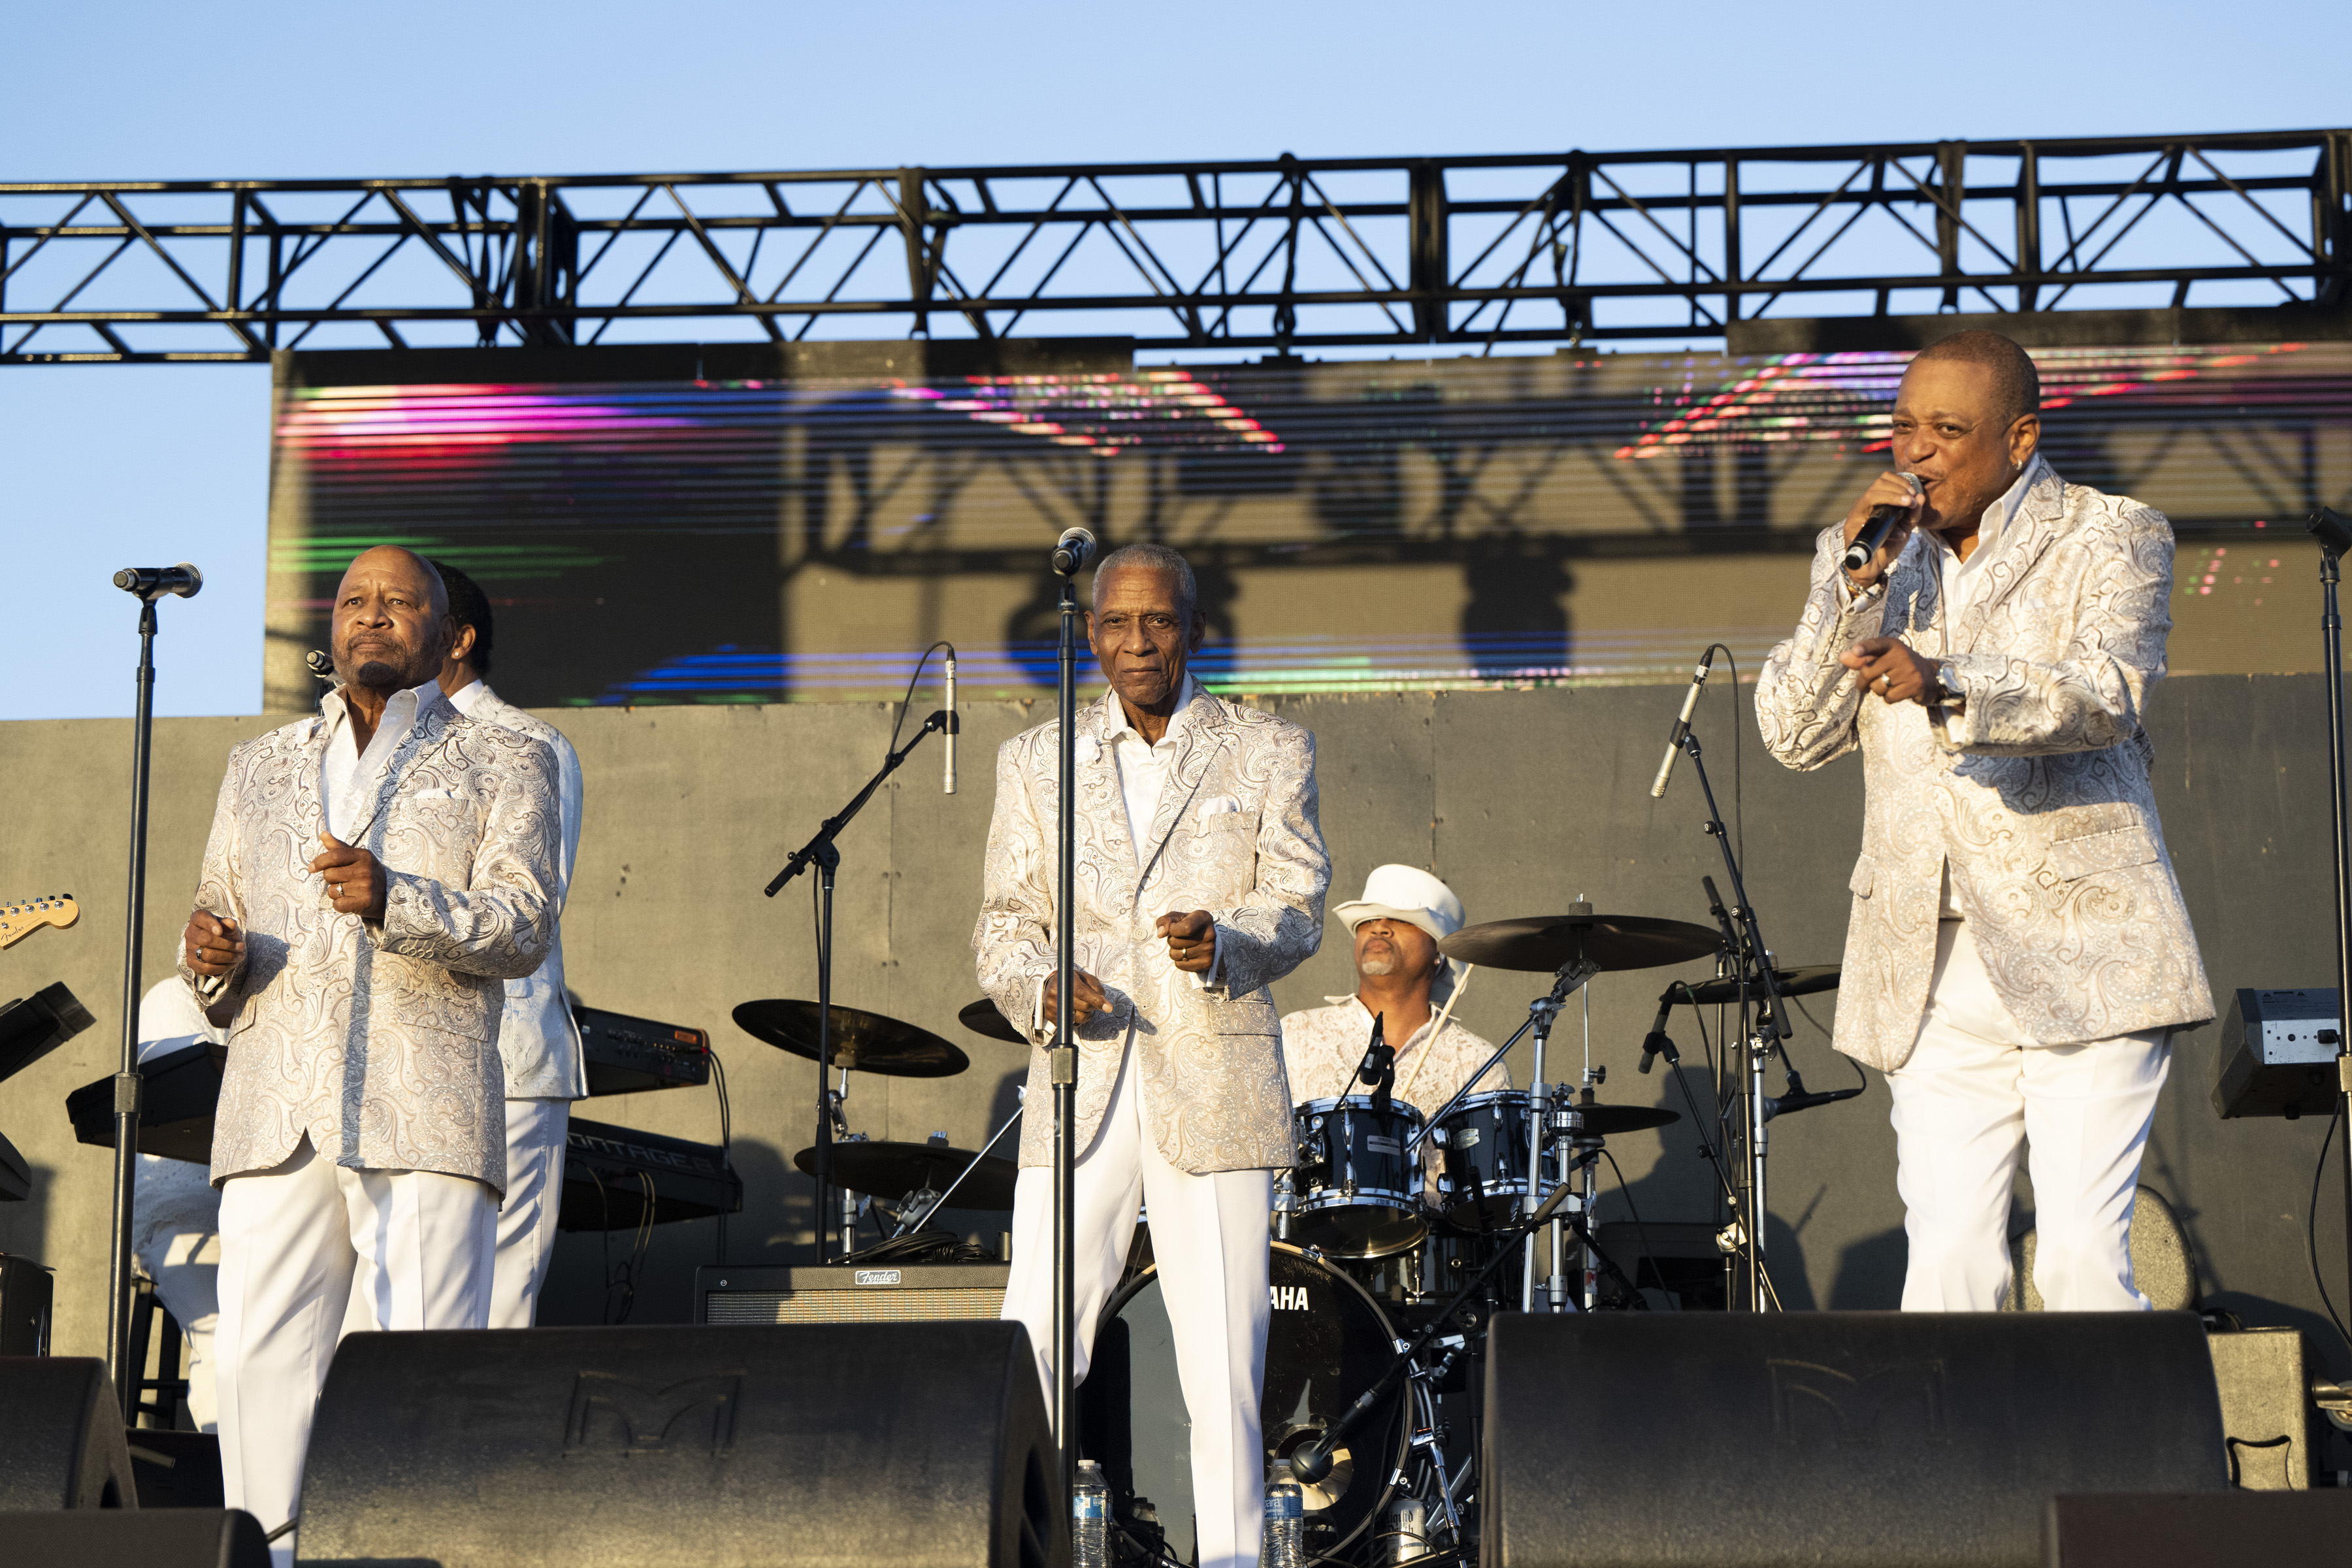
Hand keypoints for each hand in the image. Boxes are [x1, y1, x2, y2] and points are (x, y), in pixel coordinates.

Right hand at [183, 910, 244, 977]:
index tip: (220, 931)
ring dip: (228, 957)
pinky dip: (222, 967)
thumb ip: (229, 924)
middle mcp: (190, 933)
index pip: (200, 918)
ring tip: (240, 956)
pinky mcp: (192, 963)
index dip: (210, 924)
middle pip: (207, 940)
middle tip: (241, 947)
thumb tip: (230, 924)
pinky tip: (232, 963)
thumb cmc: (223, 931)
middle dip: (227, 944)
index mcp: (197, 919)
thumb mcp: (228, 925)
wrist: (216, 944)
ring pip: (208, 955)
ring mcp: (189, 949)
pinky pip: (207, 968)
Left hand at [310, 830, 386, 917]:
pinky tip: (349, 901)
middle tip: (342, 880)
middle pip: (329, 874)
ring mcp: (366, 887)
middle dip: (330, 879)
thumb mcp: (357, 857)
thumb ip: (338, 847)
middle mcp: (365, 870)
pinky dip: (339, 905)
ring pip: (332, 891)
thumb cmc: (367, 873)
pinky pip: (338, 904)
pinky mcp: (365, 902)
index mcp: (363, 856)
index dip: (319, 861)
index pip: (335, 856)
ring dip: (335, 893)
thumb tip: (323, 834)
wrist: (388, 894)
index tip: (312, 868)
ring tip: (349, 891)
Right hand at [1041, 968, 1112, 1029]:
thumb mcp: (1085, 978)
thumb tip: (1103, 1000)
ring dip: (1086, 1015)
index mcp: (1066, 981)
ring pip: (1079, 1018)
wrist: (1051, 984)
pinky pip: (1071, 1024)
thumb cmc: (1072, 981)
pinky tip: (1075, 1011)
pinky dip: (1077, 1020)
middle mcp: (1056, 993)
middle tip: (1092, 1002)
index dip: (1096, 1000)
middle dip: (1093, 1006)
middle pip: (1084, 1006)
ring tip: (1083, 1007)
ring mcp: (1052, 1005)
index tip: (1108, 1008)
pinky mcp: (1050, 1016)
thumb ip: (1095, 986)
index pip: (1083, 992)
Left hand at [1157, 909, 1215, 973]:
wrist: (1204, 937)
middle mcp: (1210, 935)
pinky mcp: (1206, 963)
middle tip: (1181, 937)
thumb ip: (1165, 920)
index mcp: (1203, 918)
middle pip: (1175, 942)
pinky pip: (1180, 965)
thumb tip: (1161, 934)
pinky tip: (1187, 954)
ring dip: (1174, 951)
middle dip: (1172, 940)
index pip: (1186, 928)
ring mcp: (1209, 950)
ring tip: (1184, 945)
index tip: (1174, 927)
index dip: (1173, 929)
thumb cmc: (1187, 924)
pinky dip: (1179, 961)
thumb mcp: (1176, 917)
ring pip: (1175, 955)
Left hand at [1839, 638, 1941, 706]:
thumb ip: (1862, 659)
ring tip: (1889, 685)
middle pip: (1868, 672)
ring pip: (1878, 687)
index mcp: (1892, 645)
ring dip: (1878, 691)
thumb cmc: (1900, 666)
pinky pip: (1889, 697)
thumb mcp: (1884, 658)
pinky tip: (1898, 691)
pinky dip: (1889, 698)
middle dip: (1862, 683)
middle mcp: (1901, 655)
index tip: (1856, 651)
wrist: (1931, 676)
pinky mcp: (1915, 685)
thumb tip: (1843, 657)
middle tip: (1865, 685)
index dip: (1865, 648)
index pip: (1876, 645)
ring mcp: (1909, 670)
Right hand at [1840, 471, 1923, 586]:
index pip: (1884, 480)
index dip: (1900, 481)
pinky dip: (1887, 524)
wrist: (1872, 567)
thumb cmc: (1887, 545)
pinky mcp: (1852, 526)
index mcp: (1875, 501)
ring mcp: (1856, 514)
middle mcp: (1863, 505)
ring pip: (1871, 495)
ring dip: (1893, 497)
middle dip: (1899, 488)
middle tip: (1913, 499)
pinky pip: (1869, 517)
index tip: (1914, 493)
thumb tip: (1921, 497)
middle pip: (1878, 483)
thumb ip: (1913, 513)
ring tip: (1909, 504)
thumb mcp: (1905, 527)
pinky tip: (1900, 533)